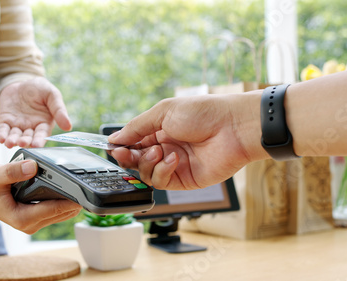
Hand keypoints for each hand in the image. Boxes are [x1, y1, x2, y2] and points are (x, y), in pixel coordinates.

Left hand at [0, 77, 71, 147]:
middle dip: (25, 142)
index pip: (42, 135)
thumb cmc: (40, 89)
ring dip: (12, 141)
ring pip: (14, 136)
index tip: (37, 145)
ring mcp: (17, 126)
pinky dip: (2, 135)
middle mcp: (31, 128)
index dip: (39, 140)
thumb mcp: (52, 94)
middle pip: (28, 138)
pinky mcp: (5, 122)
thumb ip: (59, 110)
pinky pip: (3, 130)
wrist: (21, 82)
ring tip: (9, 143)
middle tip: (22, 143)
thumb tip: (68, 126)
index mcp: (44, 124)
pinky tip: (1, 138)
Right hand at [0, 160, 81, 233]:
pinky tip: (72, 190)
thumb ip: (14, 171)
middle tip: (88, 184)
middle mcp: (29, 224)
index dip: (70, 200)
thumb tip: (33, 167)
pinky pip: (56, 212)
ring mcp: (33, 223)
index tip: (84, 191)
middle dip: (75, 200)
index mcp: (20, 217)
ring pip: (61, 215)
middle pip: (61, 213)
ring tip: (83, 185)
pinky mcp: (36, 219)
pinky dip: (64, 202)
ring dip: (71, 202)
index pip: (53, 209)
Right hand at [108, 93, 268, 189]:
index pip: (133, 143)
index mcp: (160, 130)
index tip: (113, 146)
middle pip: (136, 160)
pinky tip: (173, 159)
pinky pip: (162, 182)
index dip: (122, 146)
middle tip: (125, 153)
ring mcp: (174, 165)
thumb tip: (114, 139)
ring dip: (147, 163)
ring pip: (146, 173)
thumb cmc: (203, 113)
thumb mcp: (163, 112)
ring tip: (159, 151)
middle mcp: (165, 148)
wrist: (233, 127)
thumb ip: (137, 127)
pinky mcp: (185, 179)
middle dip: (128, 157)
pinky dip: (162, 171)